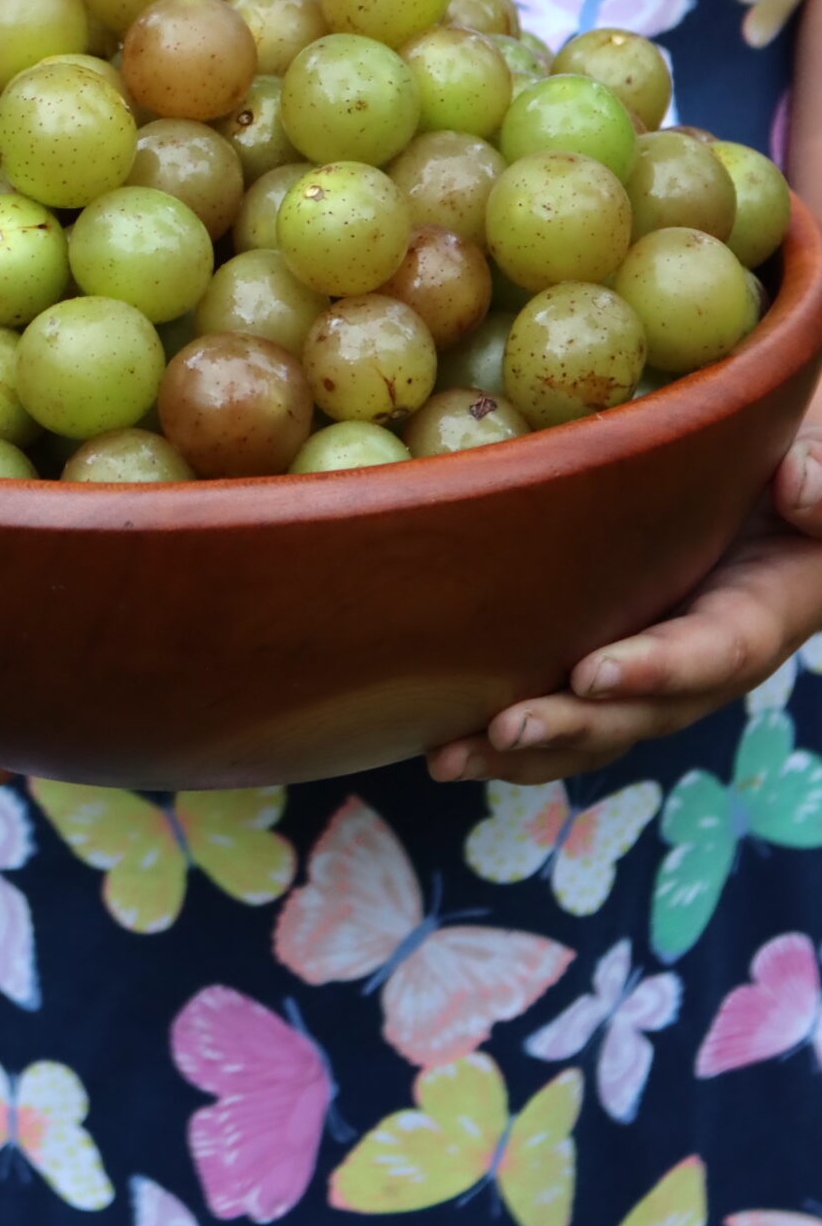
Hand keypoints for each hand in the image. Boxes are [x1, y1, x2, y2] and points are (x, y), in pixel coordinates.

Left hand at [427, 424, 821, 786]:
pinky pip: (562, 709)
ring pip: (591, 728)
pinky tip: (439, 743)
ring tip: (449, 758)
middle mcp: (703, 662)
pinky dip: (504, 736)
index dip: (656, 670)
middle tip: (506, 728)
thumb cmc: (791, 466)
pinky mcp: (608, 661)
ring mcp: (652, 670)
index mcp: (758, 616)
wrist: (763, 481)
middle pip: (640, 713)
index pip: (712, 653)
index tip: (592, 675)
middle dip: (572, 727)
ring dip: (521, 752)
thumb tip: (795, 483)